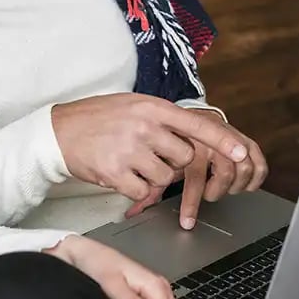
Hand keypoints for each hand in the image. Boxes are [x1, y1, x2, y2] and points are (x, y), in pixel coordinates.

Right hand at [51, 94, 256, 223]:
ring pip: (165, 178)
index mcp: (151, 107)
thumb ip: (161, 118)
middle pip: (184, 158)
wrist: (57, 132)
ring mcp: (129, 150)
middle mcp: (143, 126)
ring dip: (153, 178)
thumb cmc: (96, 119)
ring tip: (131, 165)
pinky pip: (143, 192)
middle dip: (173, 164)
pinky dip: (136, 190)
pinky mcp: (115, 172)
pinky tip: (121, 177)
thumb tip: (191, 135)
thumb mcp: (132, 106)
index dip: (222, 141)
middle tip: (151, 157)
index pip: (196, 124)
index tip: (241, 153)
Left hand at [125, 113, 267, 228]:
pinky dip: (256, 176)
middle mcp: (211, 138)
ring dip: (234, 185)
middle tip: (208, 196)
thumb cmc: (167, 140)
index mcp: (188, 144)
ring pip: (244, 167)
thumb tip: (134, 211)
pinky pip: (259, 159)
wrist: (181, 113)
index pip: (194, 178)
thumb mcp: (157, 160)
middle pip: (225, 174)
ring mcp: (229, 137)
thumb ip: (150, 185)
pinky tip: (246, 186)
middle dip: (215, 192)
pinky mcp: (243, 138)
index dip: (192, 203)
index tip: (187, 223)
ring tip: (223, 190)